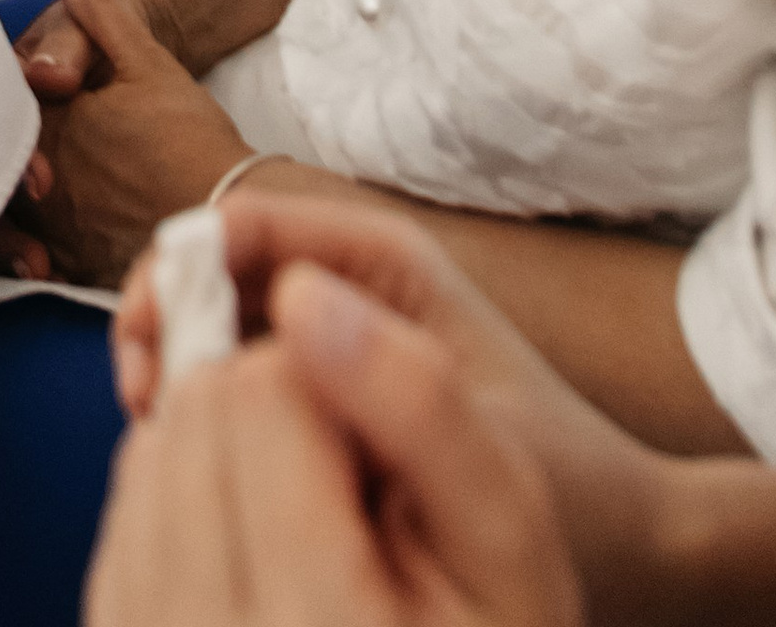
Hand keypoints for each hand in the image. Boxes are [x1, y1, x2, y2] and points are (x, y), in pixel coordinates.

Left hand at [0, 0, 249, 287]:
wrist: (228, 207)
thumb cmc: (188, 134)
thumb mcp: (148, 61)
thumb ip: (102, 13)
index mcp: (54, 125)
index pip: (2, 111)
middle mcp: (45, 181)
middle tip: (1, 153)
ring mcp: (58, 230)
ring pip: (7, 218)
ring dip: (3, 210)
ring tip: (21, 198)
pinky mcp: (79, 266)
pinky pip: (35, 262)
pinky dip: (28, 252)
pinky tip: (35, 246)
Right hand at [110, 192, 669, 611]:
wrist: (627, 549)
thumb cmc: (566, 485)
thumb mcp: (473, 425)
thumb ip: (388, 376)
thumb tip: (284, 314)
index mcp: (381, 260)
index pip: (241, 227)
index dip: (177, 277)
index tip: (151, 357)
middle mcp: (353, 288)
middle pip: (215, 277)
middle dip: (168, 333)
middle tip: (149, 413)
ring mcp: (342, 346)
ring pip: (223, 337)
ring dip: (186, 383)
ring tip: (174, 454)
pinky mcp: (340, 402)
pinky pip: (252, 392)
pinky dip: (218, 424)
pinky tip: (213, 479)